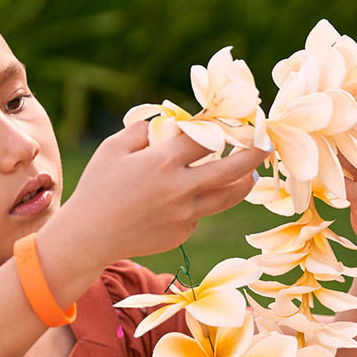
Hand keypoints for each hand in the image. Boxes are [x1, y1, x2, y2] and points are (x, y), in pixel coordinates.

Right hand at [60, 121, 267, 263]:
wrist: (88, 237)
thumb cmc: (98, 187)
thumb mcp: (113, 148)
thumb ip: (143, 130)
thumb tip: (168, 121)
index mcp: (163, 161)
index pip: (206, 137)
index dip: (221, 126)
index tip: (234, 119)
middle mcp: (181, 188)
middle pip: (233, 169)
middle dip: (255, 154)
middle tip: (267, 145)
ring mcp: (185, 214)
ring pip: (228, 197)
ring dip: (243, 184)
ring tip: (250, 175)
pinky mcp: (183, 233)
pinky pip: (200, 213)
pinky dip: (200, 203)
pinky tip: (186, 198)